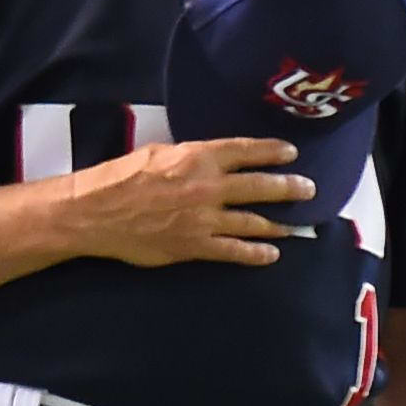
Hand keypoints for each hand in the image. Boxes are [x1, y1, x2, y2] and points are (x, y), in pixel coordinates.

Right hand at [63, 136, 315, 268]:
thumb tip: (207, 158)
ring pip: (253, 221)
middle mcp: (208, 186)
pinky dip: (255, 253)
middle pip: (259, 185)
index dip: (272, 151)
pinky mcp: (195, 246)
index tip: (291, 152)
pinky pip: (233, 251)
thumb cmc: (120, 177)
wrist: (96, 212)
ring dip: (279, 223)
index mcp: (197, 157)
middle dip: (289, 187)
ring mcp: (204, 219)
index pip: (245, 151)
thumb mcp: (156, 153)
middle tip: (309, 189)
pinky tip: (271, 254)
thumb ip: (187, 156)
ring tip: (297, 225)